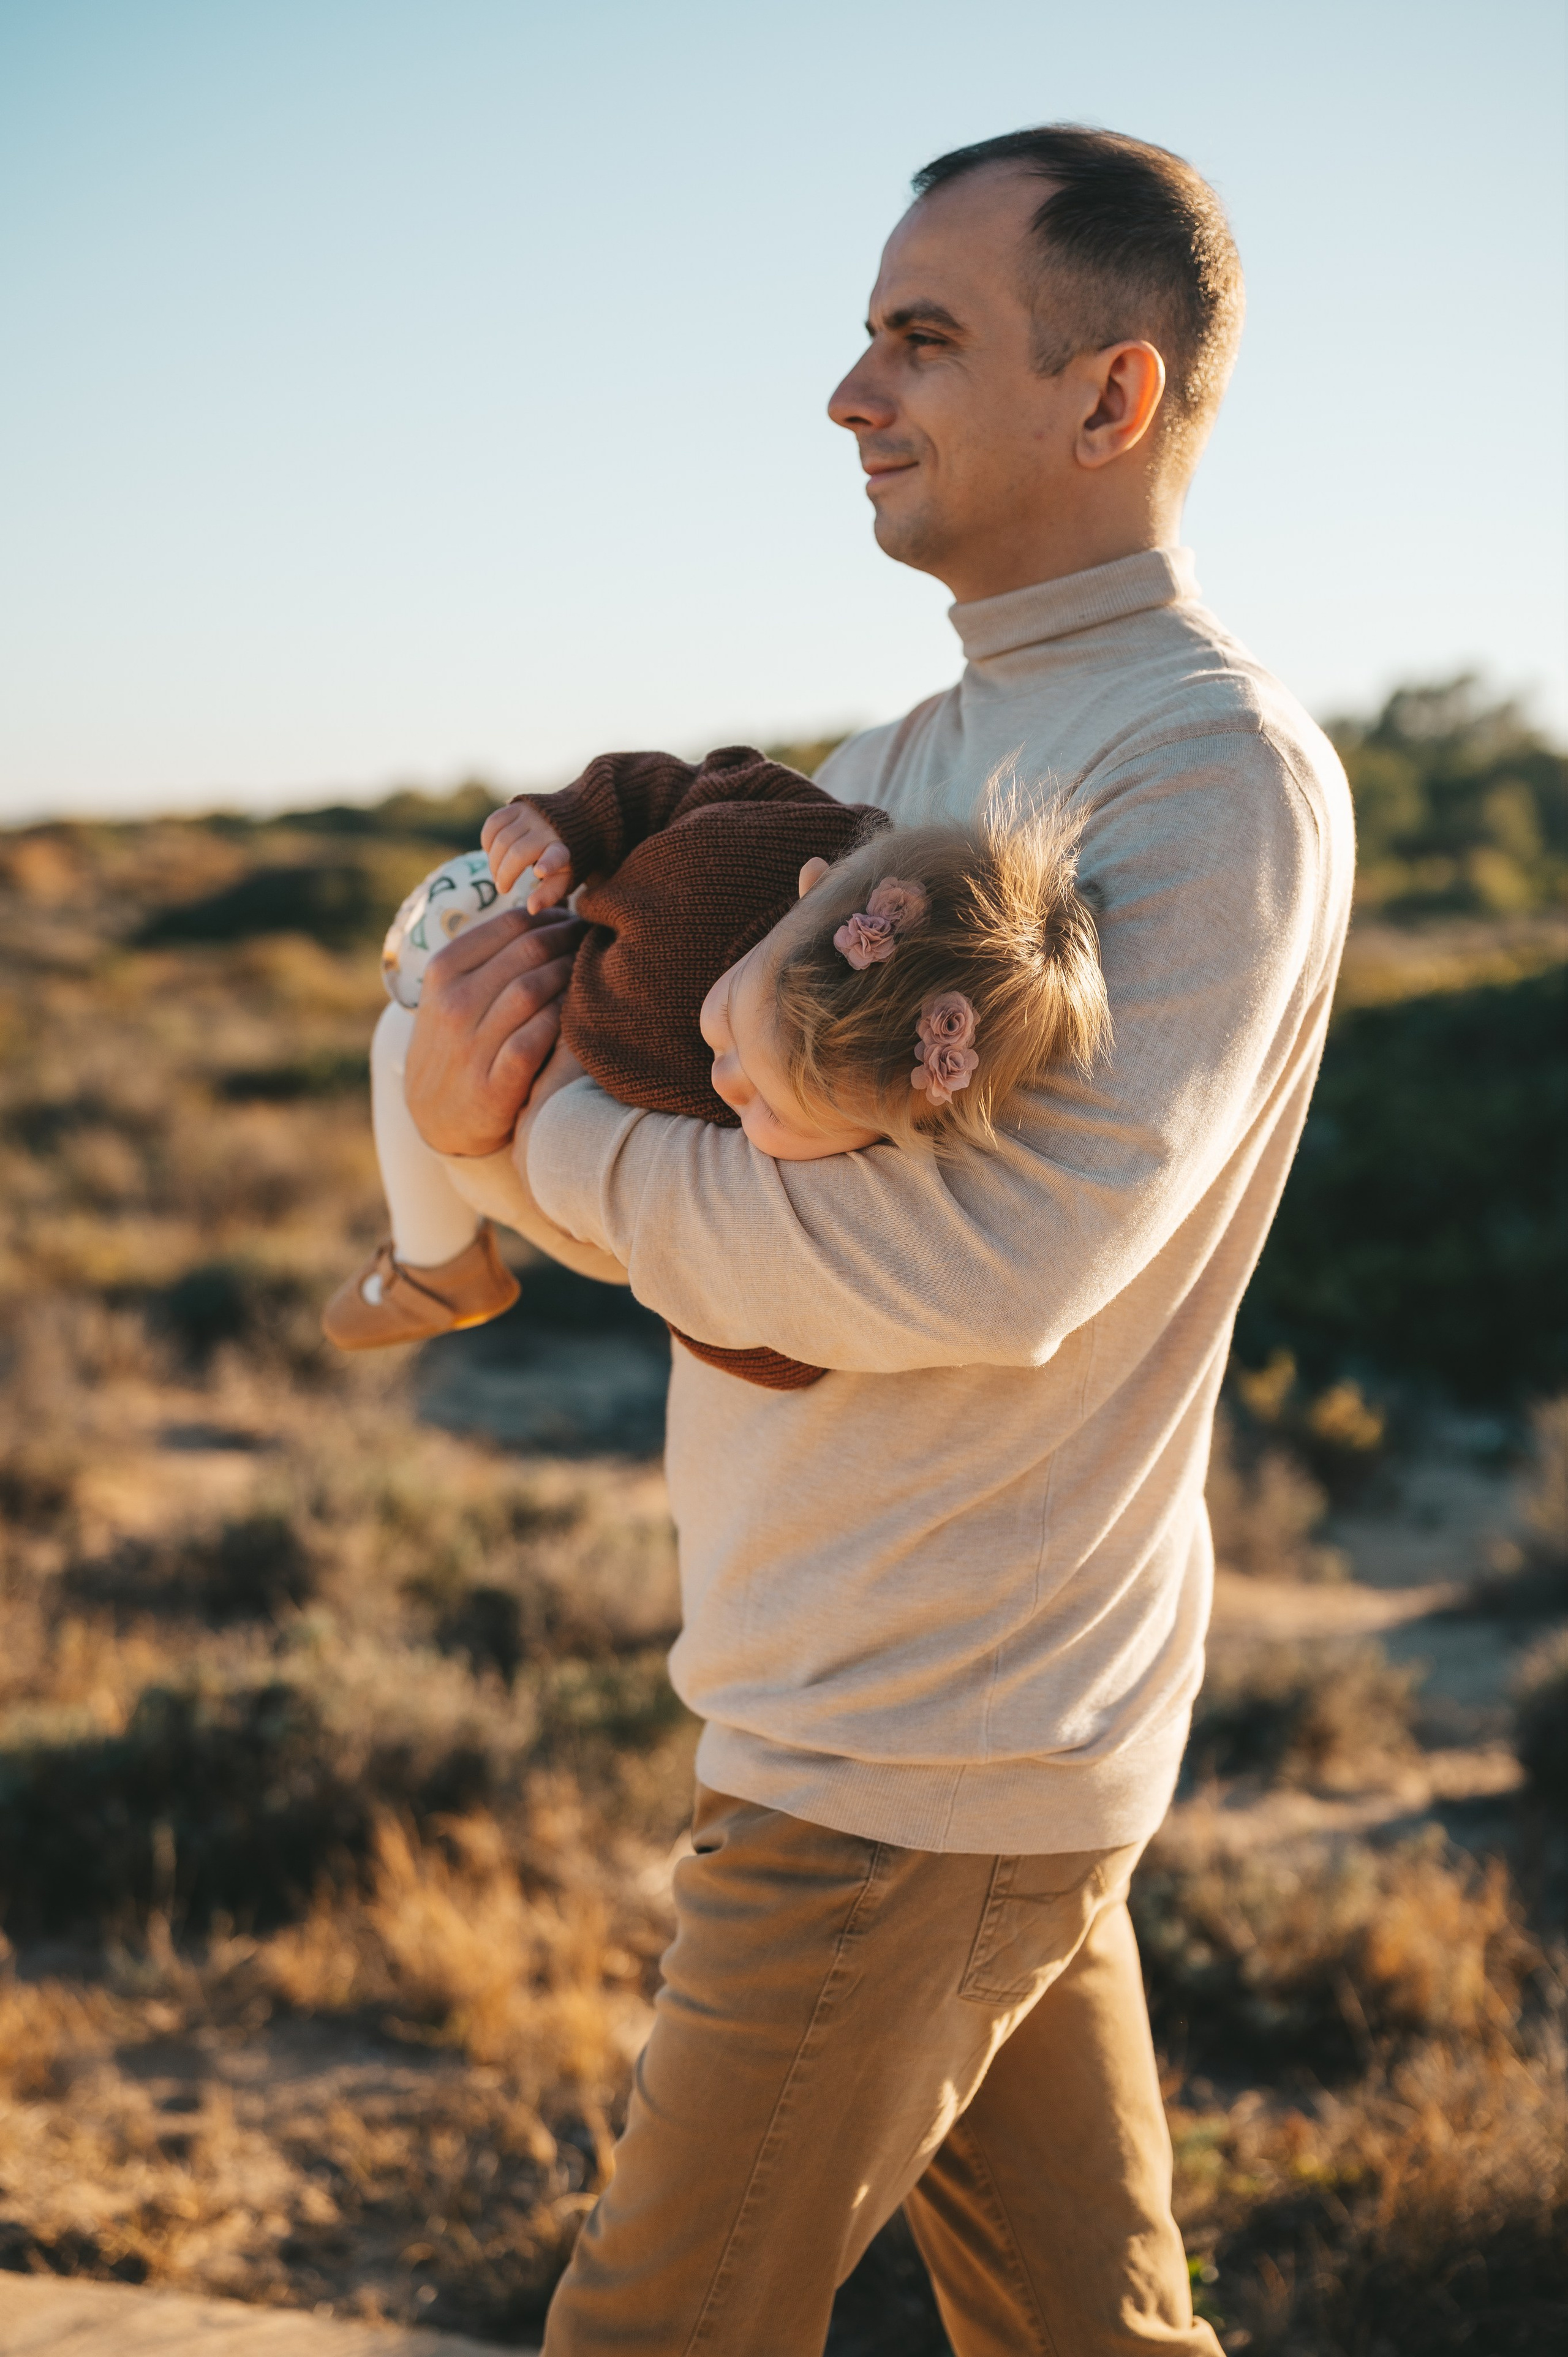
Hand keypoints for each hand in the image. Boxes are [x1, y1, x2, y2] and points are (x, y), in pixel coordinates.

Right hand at [405, 905, 582, 1157]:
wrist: (437, 1117)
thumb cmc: (459, 1041)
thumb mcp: (452, 992)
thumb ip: (490, 954)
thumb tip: (546, 906)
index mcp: (443, 971)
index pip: (509, 925)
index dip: (554, 917)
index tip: (578, 918)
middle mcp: (452, 1004)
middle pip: (526, 953)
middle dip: (570, 940)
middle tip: (596, 938)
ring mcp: (469, 1046)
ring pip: (531, 991)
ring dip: (570, 975)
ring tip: (596, 969)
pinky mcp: (491, 1087)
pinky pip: (534, 1040)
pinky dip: (561, 1021)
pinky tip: (583, 1013)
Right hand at [481, 800, 573, 908]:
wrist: (574, 818)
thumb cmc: (565, 858)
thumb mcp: (564, 877)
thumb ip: (549, 894)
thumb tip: (531, 909)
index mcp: (564, 849)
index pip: (556, 856)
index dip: (548, 863)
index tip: (540, 871)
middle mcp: (548, 829)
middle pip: (516, 853)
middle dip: (504, 874)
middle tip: (502, 887)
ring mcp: (531, 814)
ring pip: (501, 839)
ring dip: (493, 861)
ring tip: (498, 874)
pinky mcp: (517, 805)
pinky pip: (493, 823)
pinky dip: (487, 841)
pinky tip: (491, 853)